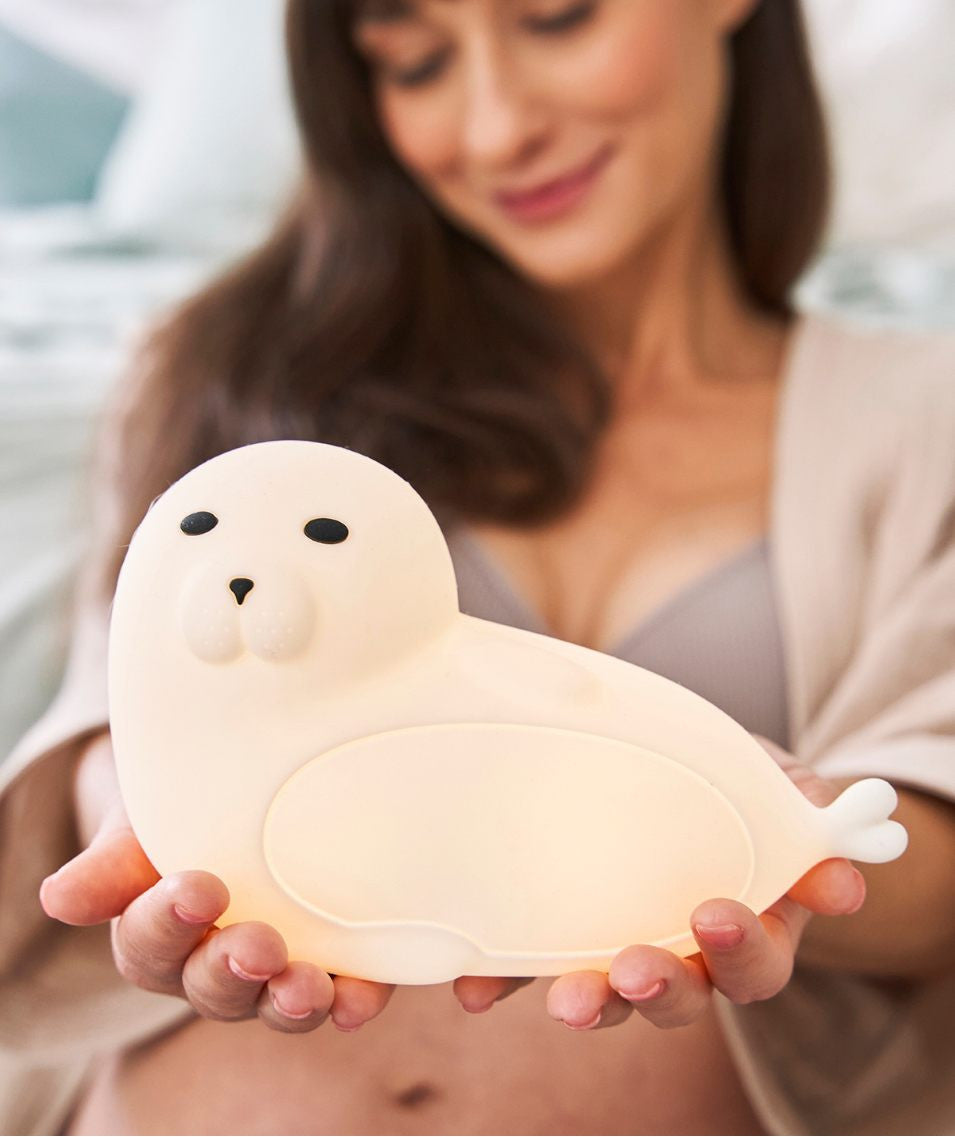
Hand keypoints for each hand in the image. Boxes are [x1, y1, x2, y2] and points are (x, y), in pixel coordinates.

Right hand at [39, 731, 394, 1032]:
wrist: (244, 787)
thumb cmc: (184, 809)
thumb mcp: (145, 822)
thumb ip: (112, 862)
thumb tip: (58, 899)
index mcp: (157, 933)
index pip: (151, 943)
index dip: (169, 923)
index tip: (199, 888)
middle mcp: (211, 963)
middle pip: (213, 987)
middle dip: (232, 970)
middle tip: (258, 947)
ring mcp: (274, 969)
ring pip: (273, 1003)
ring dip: (289, 1001)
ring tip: (307, 986)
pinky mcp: (335, 961)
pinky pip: (344, 991)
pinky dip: (353, 999)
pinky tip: (360, 999)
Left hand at [453, 735, 866, 1029]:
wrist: (680, 765)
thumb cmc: (737, 778)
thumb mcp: (772, 781)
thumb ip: (801, 814)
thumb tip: (842, 879)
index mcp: (746, 922)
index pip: (756, 962)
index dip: (742, 951)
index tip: (714, 917)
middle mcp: (685, 952)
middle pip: (683, 997)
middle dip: (660, 987)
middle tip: (635, 970)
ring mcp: (620, 945)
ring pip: (610, 994)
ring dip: (588, 999)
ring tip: (561, 998)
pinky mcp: (561, 931)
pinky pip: (533, 963)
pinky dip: (504, 979)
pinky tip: (474, 986)